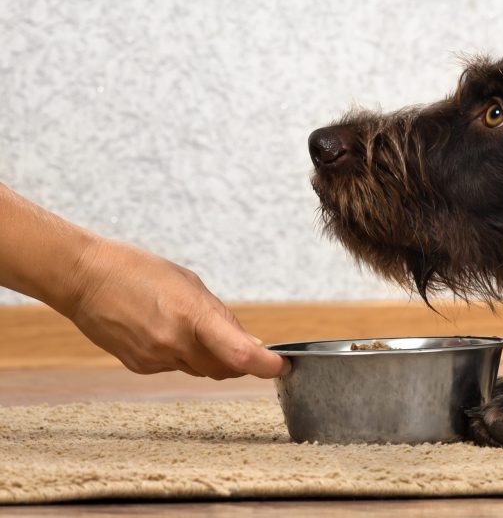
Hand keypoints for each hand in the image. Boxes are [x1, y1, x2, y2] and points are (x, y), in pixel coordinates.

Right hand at [64, 238, 289, 379]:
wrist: (83, 278)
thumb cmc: (138, 270)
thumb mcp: (190, 283)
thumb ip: (221, 316)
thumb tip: (248, 342)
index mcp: (192, 315)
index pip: (241, 354)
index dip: (267, 365)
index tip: (281, 365)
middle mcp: (174, 343)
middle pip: (225, 369)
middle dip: (242, 362)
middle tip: (249, 348)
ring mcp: (155, 358)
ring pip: (201, 369)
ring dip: (212, 357)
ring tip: (196, 327)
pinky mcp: (140, 366)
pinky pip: (176, 367)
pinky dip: (184, 355)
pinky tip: (167, 331)